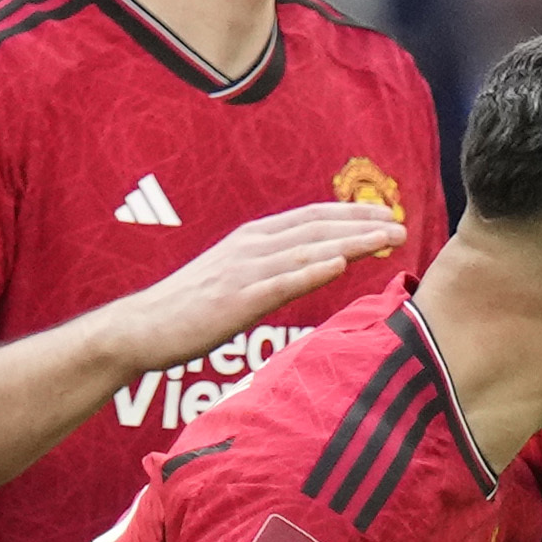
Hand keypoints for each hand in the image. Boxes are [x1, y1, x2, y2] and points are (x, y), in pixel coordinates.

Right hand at [104, 194, 405, 371]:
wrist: (139, 328)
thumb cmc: (187, 308)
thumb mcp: (232, 276)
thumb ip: (269, 267)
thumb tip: (307, 265)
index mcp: (250, 238)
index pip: (309, 218)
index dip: (349, 213)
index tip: (385, 213)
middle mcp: (250, 247)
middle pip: (316, 229)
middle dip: (361, 225)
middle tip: (401, 226)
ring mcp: (243, 272)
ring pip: (307, 251)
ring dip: (350, 242)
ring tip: (386, 238)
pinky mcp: (235, 301)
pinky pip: (279, 284)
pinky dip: (310, 272)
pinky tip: (338, 265)